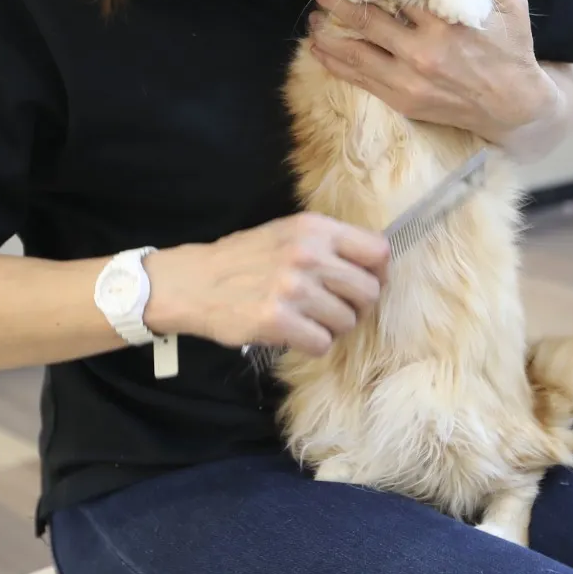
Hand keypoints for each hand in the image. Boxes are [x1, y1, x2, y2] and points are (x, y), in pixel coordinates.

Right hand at [142, 214, 388, 355]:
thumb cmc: (245, 259)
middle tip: (335, 309)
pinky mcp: (277, 320)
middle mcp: (308, 254)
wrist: (194, 282)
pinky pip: (321, 343)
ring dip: (332, 328)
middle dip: (357, 307)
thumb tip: (375, 266)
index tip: (366, 283)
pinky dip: (312, 345)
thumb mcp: (287, 233)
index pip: (377, 251)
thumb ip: (328, 244)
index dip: (378, 273)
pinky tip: (294, 334)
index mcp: (314, 228)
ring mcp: (292, 288)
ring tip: (308, 320)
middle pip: (368, 292)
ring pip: (346, 321)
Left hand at [302, 0, 560, 146]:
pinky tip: (319, 49)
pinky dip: (335, 63)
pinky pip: (359, 79)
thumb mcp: (505, 4)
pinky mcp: (403, 101)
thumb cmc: (511, 49)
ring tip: (310, 17)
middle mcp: (421, 52)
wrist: (516, 107)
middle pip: (364, 19)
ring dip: (326, 33)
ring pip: (354, 52)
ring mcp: (409, 80)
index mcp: (445, 22)